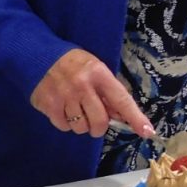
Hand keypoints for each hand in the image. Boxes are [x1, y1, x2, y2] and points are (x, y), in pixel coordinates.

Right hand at [30, 48, 151, 137]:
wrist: (39, 55)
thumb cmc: (74, 64)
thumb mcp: (96, 69)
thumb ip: (109, 92)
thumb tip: (121, 116)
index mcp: (100, 74)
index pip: (121, 99)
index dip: (135, 117)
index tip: (147, 131)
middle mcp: (83, 86)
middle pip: (100, 121)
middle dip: (100, 127)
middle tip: (95, 120)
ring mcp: (64, 96)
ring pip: (81, 128)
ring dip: (82, 125)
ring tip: (76, 110)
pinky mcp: (48, 105)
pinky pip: (64, 127)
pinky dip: (67, 123)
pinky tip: (64, 110)